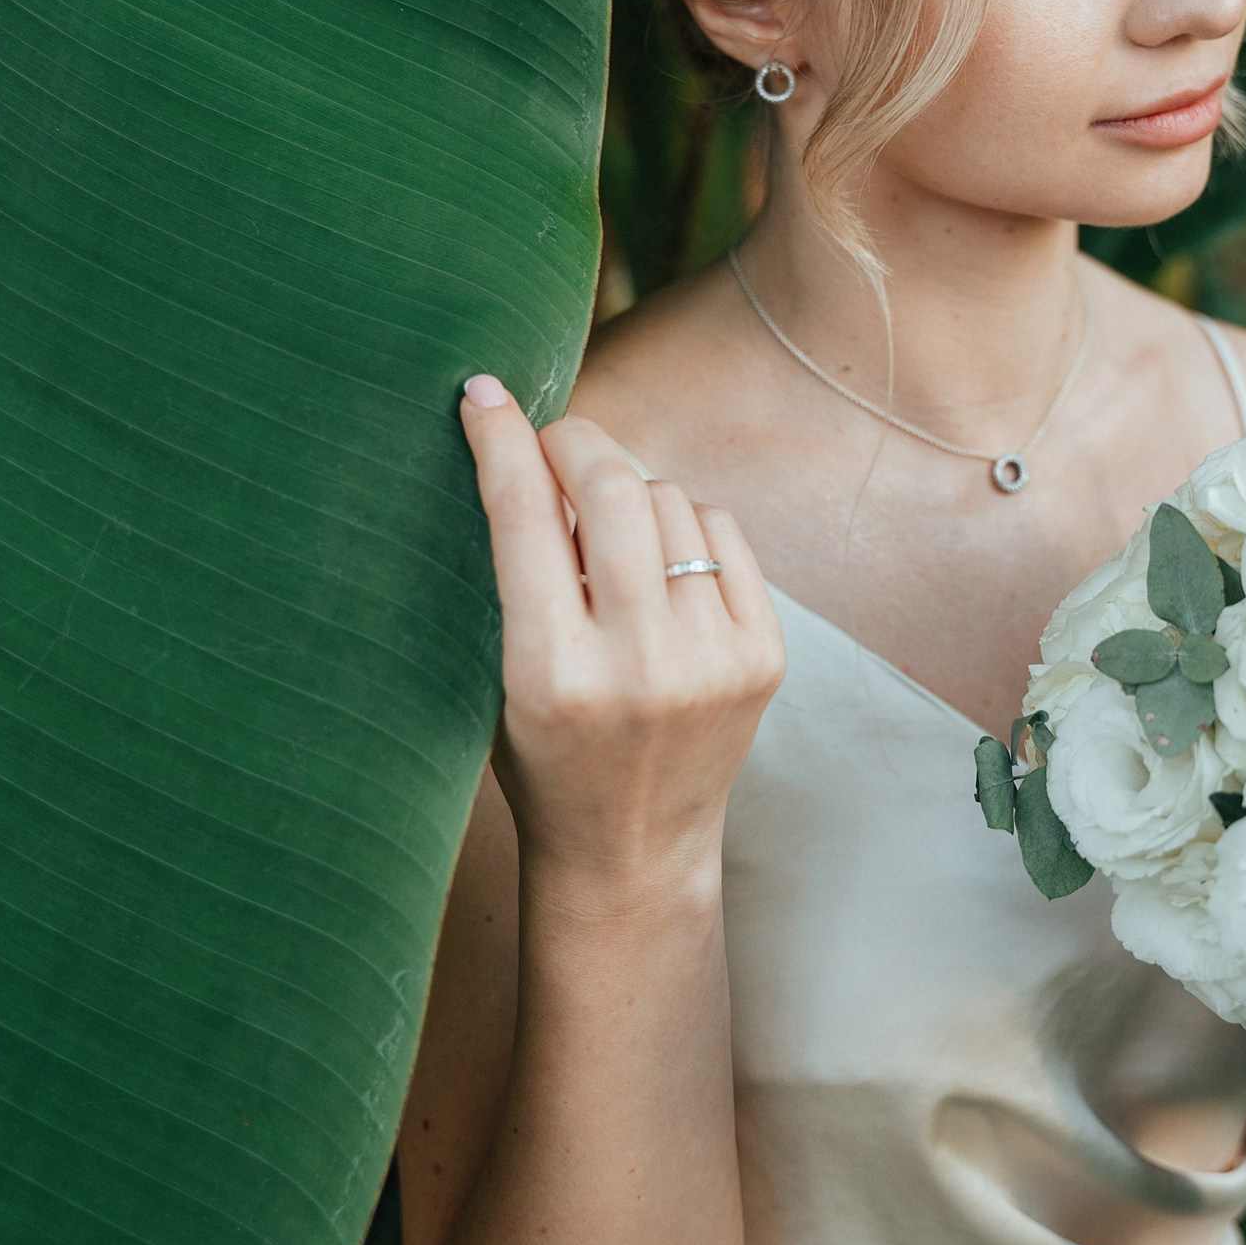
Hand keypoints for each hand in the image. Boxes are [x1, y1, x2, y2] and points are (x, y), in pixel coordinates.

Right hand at [460, 375, 786, 897]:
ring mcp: (710, 659)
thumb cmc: (544, 757)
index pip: (522, 515)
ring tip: (605, 539)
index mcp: (549, 673)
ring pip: (669, 499)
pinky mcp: (762, 656)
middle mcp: (638, 663)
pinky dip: (685, 525)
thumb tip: (526, 448)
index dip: (501, 439)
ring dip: (629, 493)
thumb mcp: (499, 675)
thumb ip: (514, 573)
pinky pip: (721, 530)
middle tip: (553, 447)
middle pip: (609, 487)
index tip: (483, 393)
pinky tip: (658, 563)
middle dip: (572, 445)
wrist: (631, 851)